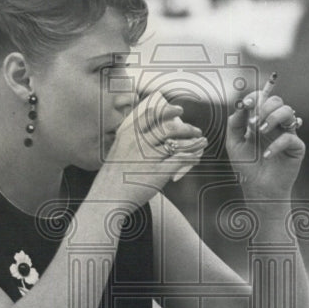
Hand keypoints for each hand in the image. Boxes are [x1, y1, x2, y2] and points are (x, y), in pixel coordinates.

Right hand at [99, 91, 207, 205]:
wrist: (107, 197)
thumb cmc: (111, 177)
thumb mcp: (116, 151)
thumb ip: (130, 142)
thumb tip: (150, 137)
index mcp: (128, 134)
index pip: (151, 115)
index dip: (168, 110)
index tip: (178, 110)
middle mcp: (139, 142)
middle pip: (168, 127)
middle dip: (186, 127)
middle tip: (195, 129)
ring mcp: (149, 156)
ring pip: (177, 142)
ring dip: (193, 140)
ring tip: (201, 140)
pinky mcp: (158, 171)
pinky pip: (181, 159)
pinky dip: (192, 156)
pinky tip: (197, 156)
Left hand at [226, 89, 305, 198]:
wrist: (258, 189)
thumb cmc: (246, 167)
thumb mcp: (234, 144)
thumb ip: (235, 124)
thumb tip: (241, 106)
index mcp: (260, 121)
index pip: (262, 100)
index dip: (255, 97)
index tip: (246, 104)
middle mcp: (275, 125)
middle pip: (277, 101)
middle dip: (264, 108)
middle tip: (253, 124)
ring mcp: (287, 134)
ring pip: (288, 112)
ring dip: (273, 118)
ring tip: (260, 132)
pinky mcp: (296, 147)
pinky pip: (290, 137)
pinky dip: (276, 144)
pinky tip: (266, 155)